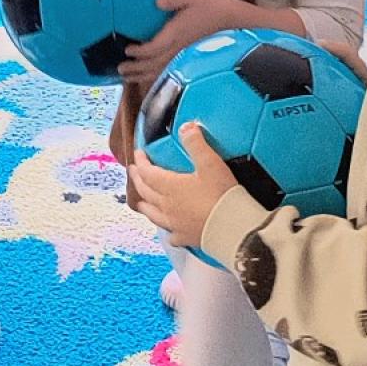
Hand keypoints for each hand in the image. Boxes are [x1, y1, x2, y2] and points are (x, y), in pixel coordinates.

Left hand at [122, 0, 246, 83]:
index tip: (127, 50)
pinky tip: (150, 80)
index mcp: (176, 34)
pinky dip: (157, 79)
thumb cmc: (216, 8)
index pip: (152, 49)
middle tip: (120, 69)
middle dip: (135, 68)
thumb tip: (157, 1)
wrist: (239, 24)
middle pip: (152, 64)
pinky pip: (171, 74)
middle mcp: (178, 50)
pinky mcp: (191, 61)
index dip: (138, 52)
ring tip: (128, 78)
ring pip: (160, 72)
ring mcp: (185, 58)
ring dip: (142, 76)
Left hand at [128, 123, 236, 248]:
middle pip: (145, 191)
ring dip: (144, 204)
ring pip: (152, 214)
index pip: (147, 172)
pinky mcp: (185, 238)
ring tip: (140, 201)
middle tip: (134, 172)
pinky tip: (169, 229)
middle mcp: (167, 206)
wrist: (232, 228)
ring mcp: (175, 223)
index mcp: (170, 187)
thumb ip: (196, 144)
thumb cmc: (221, 196)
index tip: (138, 154)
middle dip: (138, 179)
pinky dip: (166, 229)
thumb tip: (185, 127)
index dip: (141, 162)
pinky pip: (170, 234)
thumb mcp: (210, 163)